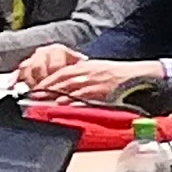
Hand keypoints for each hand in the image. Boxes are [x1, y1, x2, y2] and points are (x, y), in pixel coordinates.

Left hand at [16, 50, 152, 105]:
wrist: (139, 76)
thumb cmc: (119, 75)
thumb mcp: (98, 71)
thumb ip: (82, 77)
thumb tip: (65, 87)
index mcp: (87, 66)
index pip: (62, 71)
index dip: (47, 80)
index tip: (34, 87)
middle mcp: (89, 72)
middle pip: (62, 79)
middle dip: (46, 87)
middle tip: (32, 95)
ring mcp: (96, 81)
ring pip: (71, 87)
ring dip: (55, 94)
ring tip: (42, 101)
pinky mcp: (103, 91)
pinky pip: (85, 96)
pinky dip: (73, 100)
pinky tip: (63, 105)